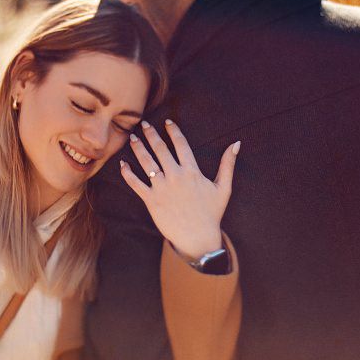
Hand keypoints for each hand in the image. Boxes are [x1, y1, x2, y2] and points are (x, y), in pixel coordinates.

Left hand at [119, 119, 239, 259]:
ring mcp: (162, 188)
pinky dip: (127, 173)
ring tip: (132, 138)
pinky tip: (123, 164)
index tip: (167, 122)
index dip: (173, 131)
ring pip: (147, 163)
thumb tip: (237, 143)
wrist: (198, 238)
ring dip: (138, 148)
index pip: (181, 144)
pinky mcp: (152, 201)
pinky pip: (136, 184)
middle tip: (144, 124)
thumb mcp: (224, 187)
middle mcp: (175, 177)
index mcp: (192, 172)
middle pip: (160, 149)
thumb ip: (228, 164)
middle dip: (151, 134)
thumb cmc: (212, 213)